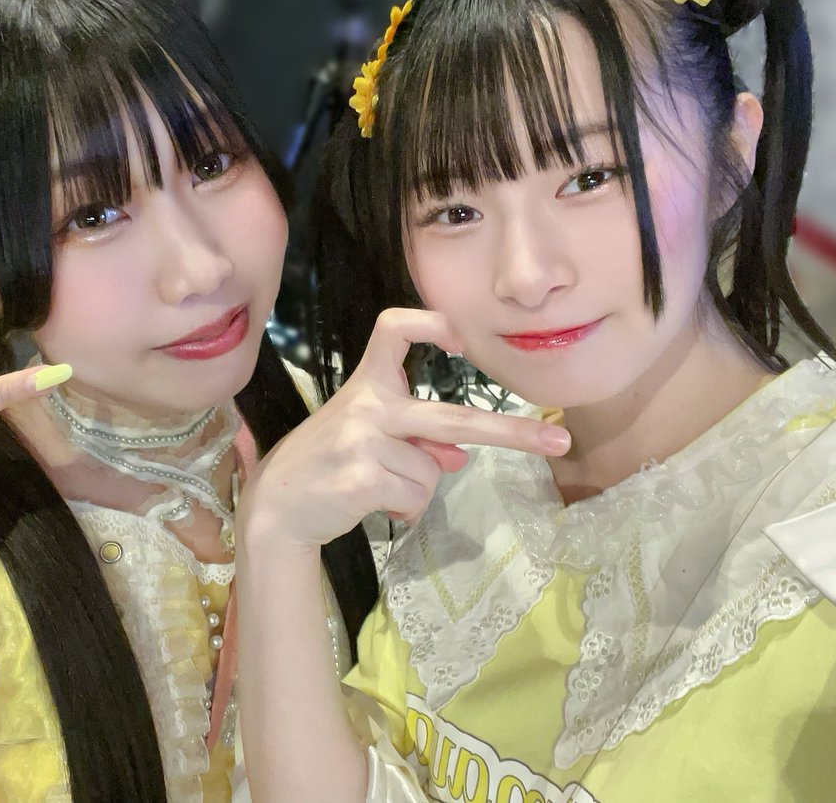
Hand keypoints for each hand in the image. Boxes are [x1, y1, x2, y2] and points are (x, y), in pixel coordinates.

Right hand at [237, 308, 570, 550]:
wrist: (276, 506)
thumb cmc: (327, 465)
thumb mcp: (368, 440)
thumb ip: (416, 440)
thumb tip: (459, 457)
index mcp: (368, 383)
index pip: (394, 329)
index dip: (432, 324)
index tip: (462, 342)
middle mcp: (368, 404)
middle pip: (453, 418)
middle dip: (511, 432)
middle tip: (558, 441)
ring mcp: (364, 439)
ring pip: (434, 471)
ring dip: (415, 490)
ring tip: (375, 489)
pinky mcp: (364, 477)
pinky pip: (416, 497)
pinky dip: (403, 510)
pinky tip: (372, 505)